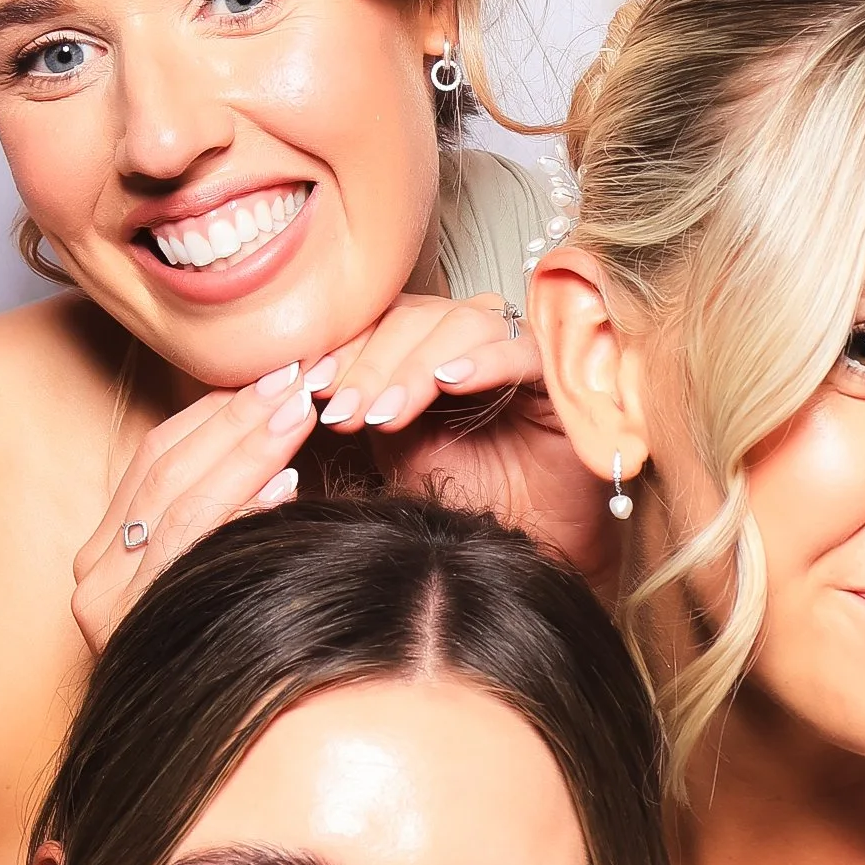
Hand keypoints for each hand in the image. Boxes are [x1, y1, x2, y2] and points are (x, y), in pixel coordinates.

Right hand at [72, 368, 318, 654]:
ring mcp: (106, 603)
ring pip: (178, 500)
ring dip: (245, 449)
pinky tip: (286, 486)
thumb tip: (286, 436)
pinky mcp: (129, 629)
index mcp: (105, 549)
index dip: (220, 408)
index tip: (277, 373)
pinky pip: (188, 553)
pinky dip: (237, 512)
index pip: (160, 453)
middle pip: (168, 467)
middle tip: (302, 375)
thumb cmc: (221, 660)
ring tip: (300, 410)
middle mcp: (93, 574)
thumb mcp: (209, 576)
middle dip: (239, 416)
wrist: (187, 767)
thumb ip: (226, 513)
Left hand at [338, 292, 612, 588]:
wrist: (524, 549)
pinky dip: (485, 360)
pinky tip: (448, 382)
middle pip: (420, 315)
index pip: (385, 317)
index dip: (346, 346)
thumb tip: (300, 376)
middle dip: (372, 362)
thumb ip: (363, 402)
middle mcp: (476, 340)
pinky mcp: (564, 378)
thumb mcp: (394, 447)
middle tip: (343, 410)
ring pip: (465, 324)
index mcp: (432, 347)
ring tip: (385, 414)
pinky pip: (526, 350)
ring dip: (416, 366)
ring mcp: (521, 353)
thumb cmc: (464, 501)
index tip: (309, 386)